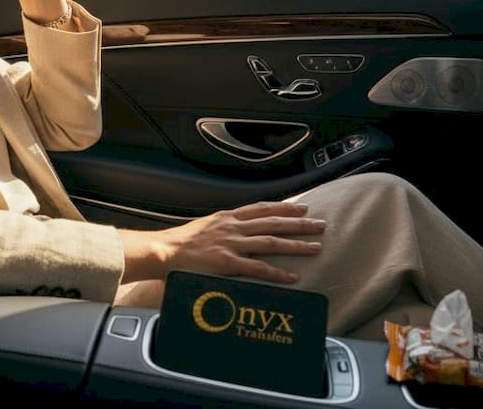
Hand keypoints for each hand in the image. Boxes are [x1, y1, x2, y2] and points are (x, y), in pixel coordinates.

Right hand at [118, 202, 326, 284]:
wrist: (162, 251)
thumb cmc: (180, 243)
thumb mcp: (204, 227)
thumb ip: (223, 228)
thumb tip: (235, 231)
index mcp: (227, 217)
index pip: (262, 208)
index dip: (284, 207)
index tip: (302, 207)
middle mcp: (233, 227)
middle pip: (274, 222)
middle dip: (300, 223)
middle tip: (320, 224)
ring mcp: (232, 244)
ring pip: (272, 242)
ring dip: (296, 244)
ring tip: (316, 247)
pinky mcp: (228, 263)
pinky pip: (258, 268)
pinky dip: (277, 272)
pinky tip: (293, 276)